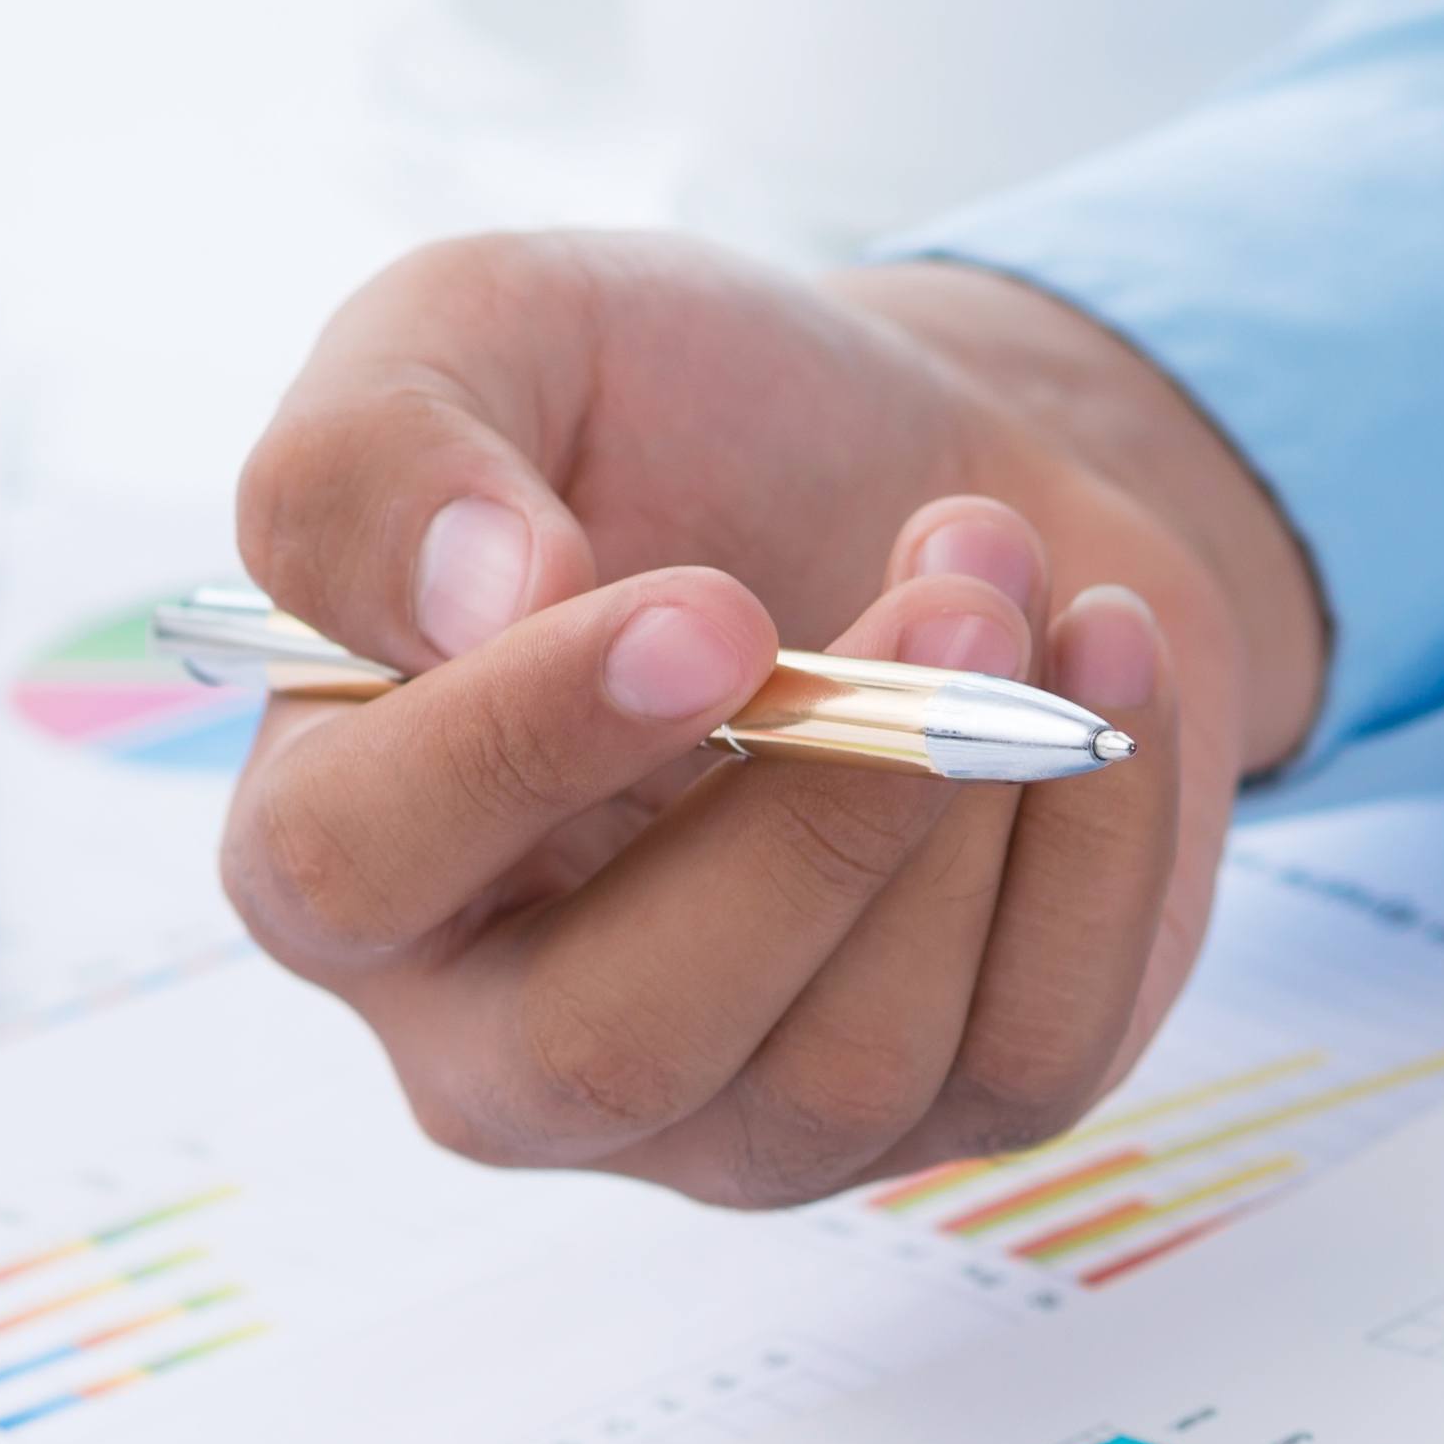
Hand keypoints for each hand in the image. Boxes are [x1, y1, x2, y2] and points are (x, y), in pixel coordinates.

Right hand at [217, 237, 1331, 1204]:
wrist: (930, 474)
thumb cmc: (673, 418)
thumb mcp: (491, 332)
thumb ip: (385, 447)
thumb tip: (476, 599)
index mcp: (337, 842)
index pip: (352, 869)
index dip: (524, 747)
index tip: (716, 607)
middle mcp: (501, 1030)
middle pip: (614, 1043)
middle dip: (813, 818)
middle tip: (955, 603)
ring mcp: (728, 1112)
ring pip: (843, 1067)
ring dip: (974, 799)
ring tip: (1012, 577)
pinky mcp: (941, 1108)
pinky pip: (1028, 1054)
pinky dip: (1099, 845)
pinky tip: (1107, 663)